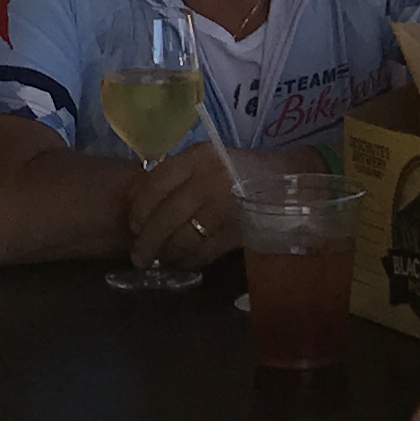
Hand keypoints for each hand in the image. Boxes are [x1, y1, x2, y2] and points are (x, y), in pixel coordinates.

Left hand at [127, 140, 242, 273]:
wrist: (286, 184)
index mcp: (198, 158)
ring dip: (167, 254)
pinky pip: (204, 252)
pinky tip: (184, 262)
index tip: (133, 226)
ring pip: (184, 238)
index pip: (156, 183)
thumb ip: (176, 177)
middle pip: (166, 216)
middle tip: (139, 257)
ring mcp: (225, 207)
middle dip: (148, 241)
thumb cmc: (238, 172)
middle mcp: (210, 180)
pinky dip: (189, 261)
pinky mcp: (237, 231)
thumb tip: (136, 203)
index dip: (139, 209)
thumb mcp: (206, 162)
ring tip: (162, 260)